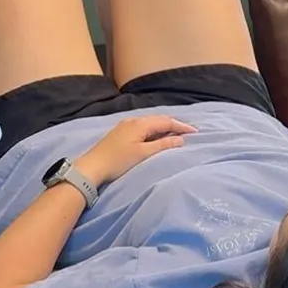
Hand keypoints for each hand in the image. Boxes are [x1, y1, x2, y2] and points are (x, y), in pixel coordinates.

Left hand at [75, 115, 195, 186]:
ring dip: (164, 127)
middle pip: (158, 120)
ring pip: (150, 123)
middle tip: (188, 132)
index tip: (195, 132)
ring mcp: (125, 126)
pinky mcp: (120, 134)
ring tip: (176, 134)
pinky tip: (157, 137)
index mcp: (140, 124)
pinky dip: (154, 131)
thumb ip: (163, 145)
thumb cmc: (118, 161)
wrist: (91, 167)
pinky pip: (143, 127)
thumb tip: (180, 139)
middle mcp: (132, 121)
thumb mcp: (143, 153)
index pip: (165, 121)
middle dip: (174, 125)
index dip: (181, 126)